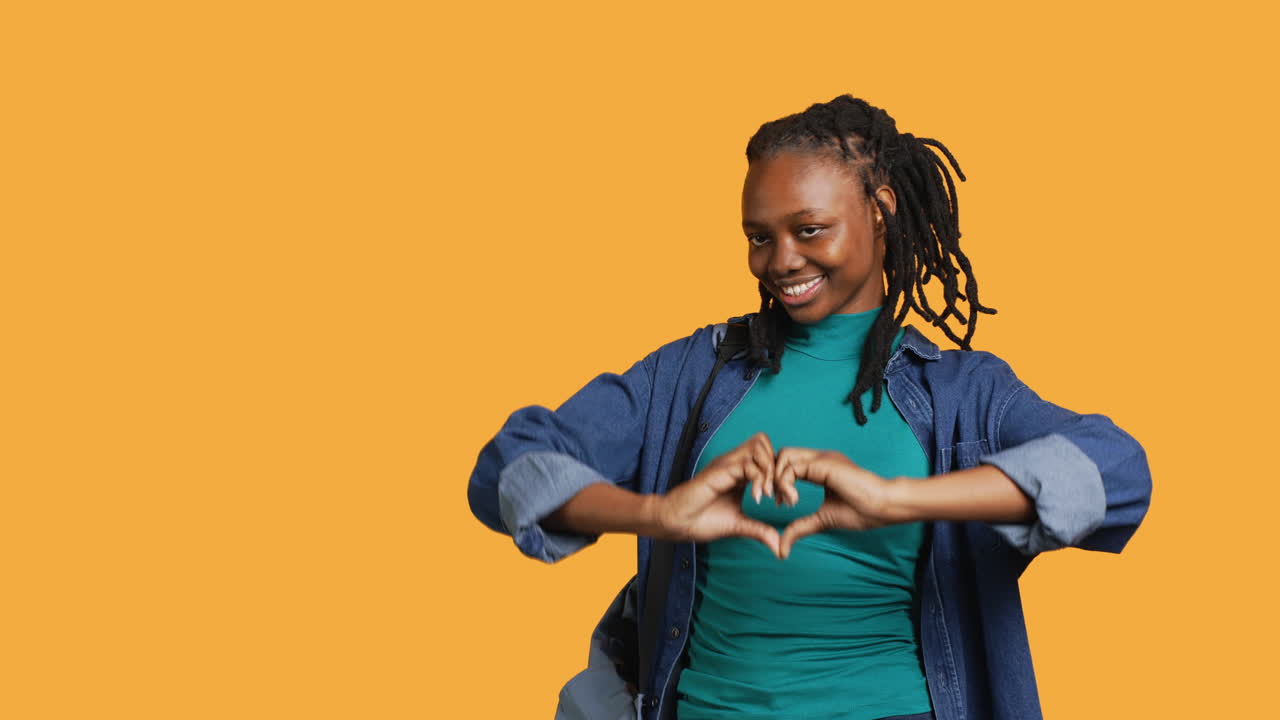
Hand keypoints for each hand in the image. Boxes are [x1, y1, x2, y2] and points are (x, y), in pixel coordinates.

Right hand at [657, 432, 781, 556]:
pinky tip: (756, 498)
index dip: (781, 476)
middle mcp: (734, 464)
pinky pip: (747, 465)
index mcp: (739, 473)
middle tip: (780, 494)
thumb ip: (759, 531)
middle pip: (765, 444)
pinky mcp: (720, 471)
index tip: (785, 501)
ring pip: (759, 447)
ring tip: (768, 495)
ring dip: (769, 470)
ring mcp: (726, 465)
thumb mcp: (739, 526)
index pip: (768, 458)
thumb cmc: (701, 521)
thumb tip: (779, 547)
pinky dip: (758, 480)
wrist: (676, 523)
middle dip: (779, 467)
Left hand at [772, 447, 891, 558]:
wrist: (883, 507)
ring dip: (776, 478)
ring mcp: (821, 458)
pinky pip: (792, 466)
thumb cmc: (861, 512)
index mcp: (820, 468)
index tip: (779, 503)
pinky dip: (785, 483)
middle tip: (772, 500)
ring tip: (784, 501)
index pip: (787, 463)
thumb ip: (801, 528)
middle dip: (770, 476)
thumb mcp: (822, 520)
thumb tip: (782, 549)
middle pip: (781, 455)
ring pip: (784, 456)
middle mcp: (819, 458)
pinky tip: (792, 500)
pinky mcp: (823, 463)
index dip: (777, 481)